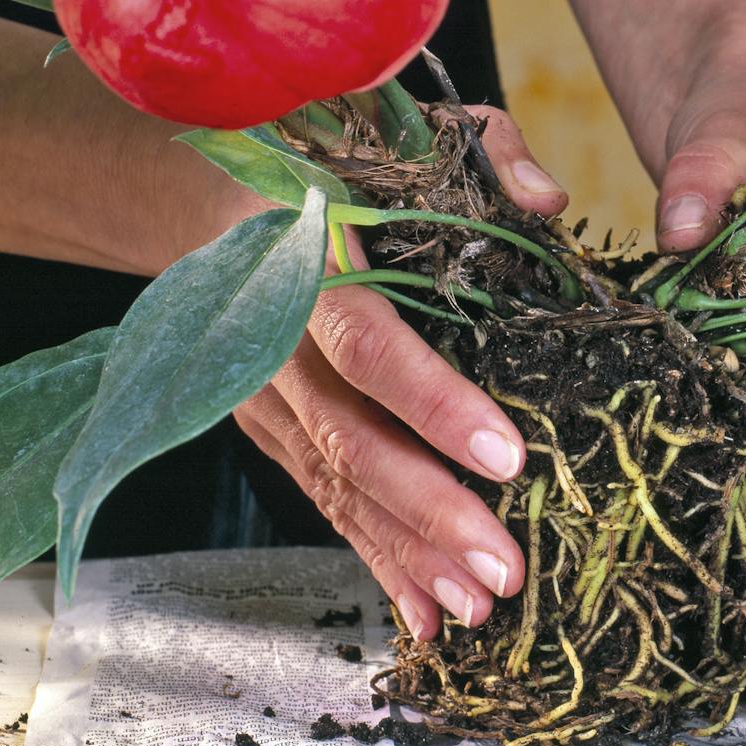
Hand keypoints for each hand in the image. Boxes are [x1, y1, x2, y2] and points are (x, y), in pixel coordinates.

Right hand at [233, 106, 567, 638]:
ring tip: (480, 609)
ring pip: (334, 487)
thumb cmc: (328, 163)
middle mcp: (272, 343)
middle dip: (430, 512)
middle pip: (351, 439)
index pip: (371, 343)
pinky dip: (373, 561)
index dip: (436, 404)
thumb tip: (547, 202)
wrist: (197, 194)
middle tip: (505, 570)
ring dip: (406, 554)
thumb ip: (481, 154)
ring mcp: (261, 399)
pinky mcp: (267, 433)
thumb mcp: (399, 130)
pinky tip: (424, 615)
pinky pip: (323, 504)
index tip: (510, 457)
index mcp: (310, 264)